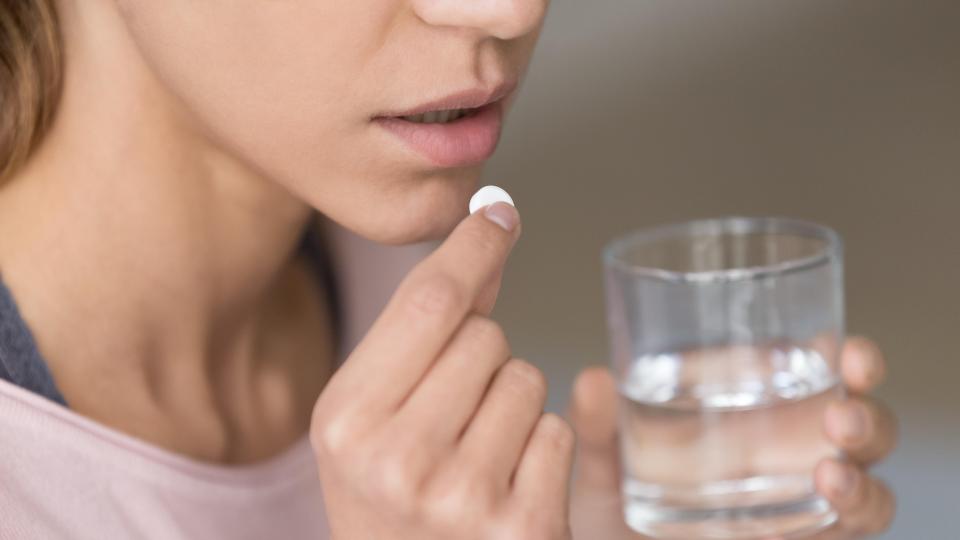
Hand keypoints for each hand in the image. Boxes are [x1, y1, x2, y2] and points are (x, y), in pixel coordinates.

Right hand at [311, 204, 573, 539]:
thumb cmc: (387, 497)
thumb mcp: (370, 417)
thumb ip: (419, 332)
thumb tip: (487, 233)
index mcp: (345, 419)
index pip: (428, 301)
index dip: (472, 248)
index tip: (500, 214)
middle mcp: (397, 458)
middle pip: (485, 336)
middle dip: (483, 354)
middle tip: (453, 412)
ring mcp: (462, 497)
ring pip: (529, 378)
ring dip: (514, 402)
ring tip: (476, 453)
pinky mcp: (524, 527)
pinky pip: (558, 431)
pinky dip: (541, 448)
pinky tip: (505, 486)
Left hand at [568, 337, 896, 539]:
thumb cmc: (616, 504)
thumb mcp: (603, 462)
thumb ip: (598, 426)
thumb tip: (593, 380)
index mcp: (754, 405)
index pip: (819, 370)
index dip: (851, 359)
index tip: (851, 355)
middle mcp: (790, 448)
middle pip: (858, 425)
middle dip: (867, 418)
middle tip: (840, 419)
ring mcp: (800, 500)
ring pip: (864, 485)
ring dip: (861, 479)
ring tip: (830, 476)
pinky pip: (842, 532)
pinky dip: (844, 518)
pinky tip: (815, 508)